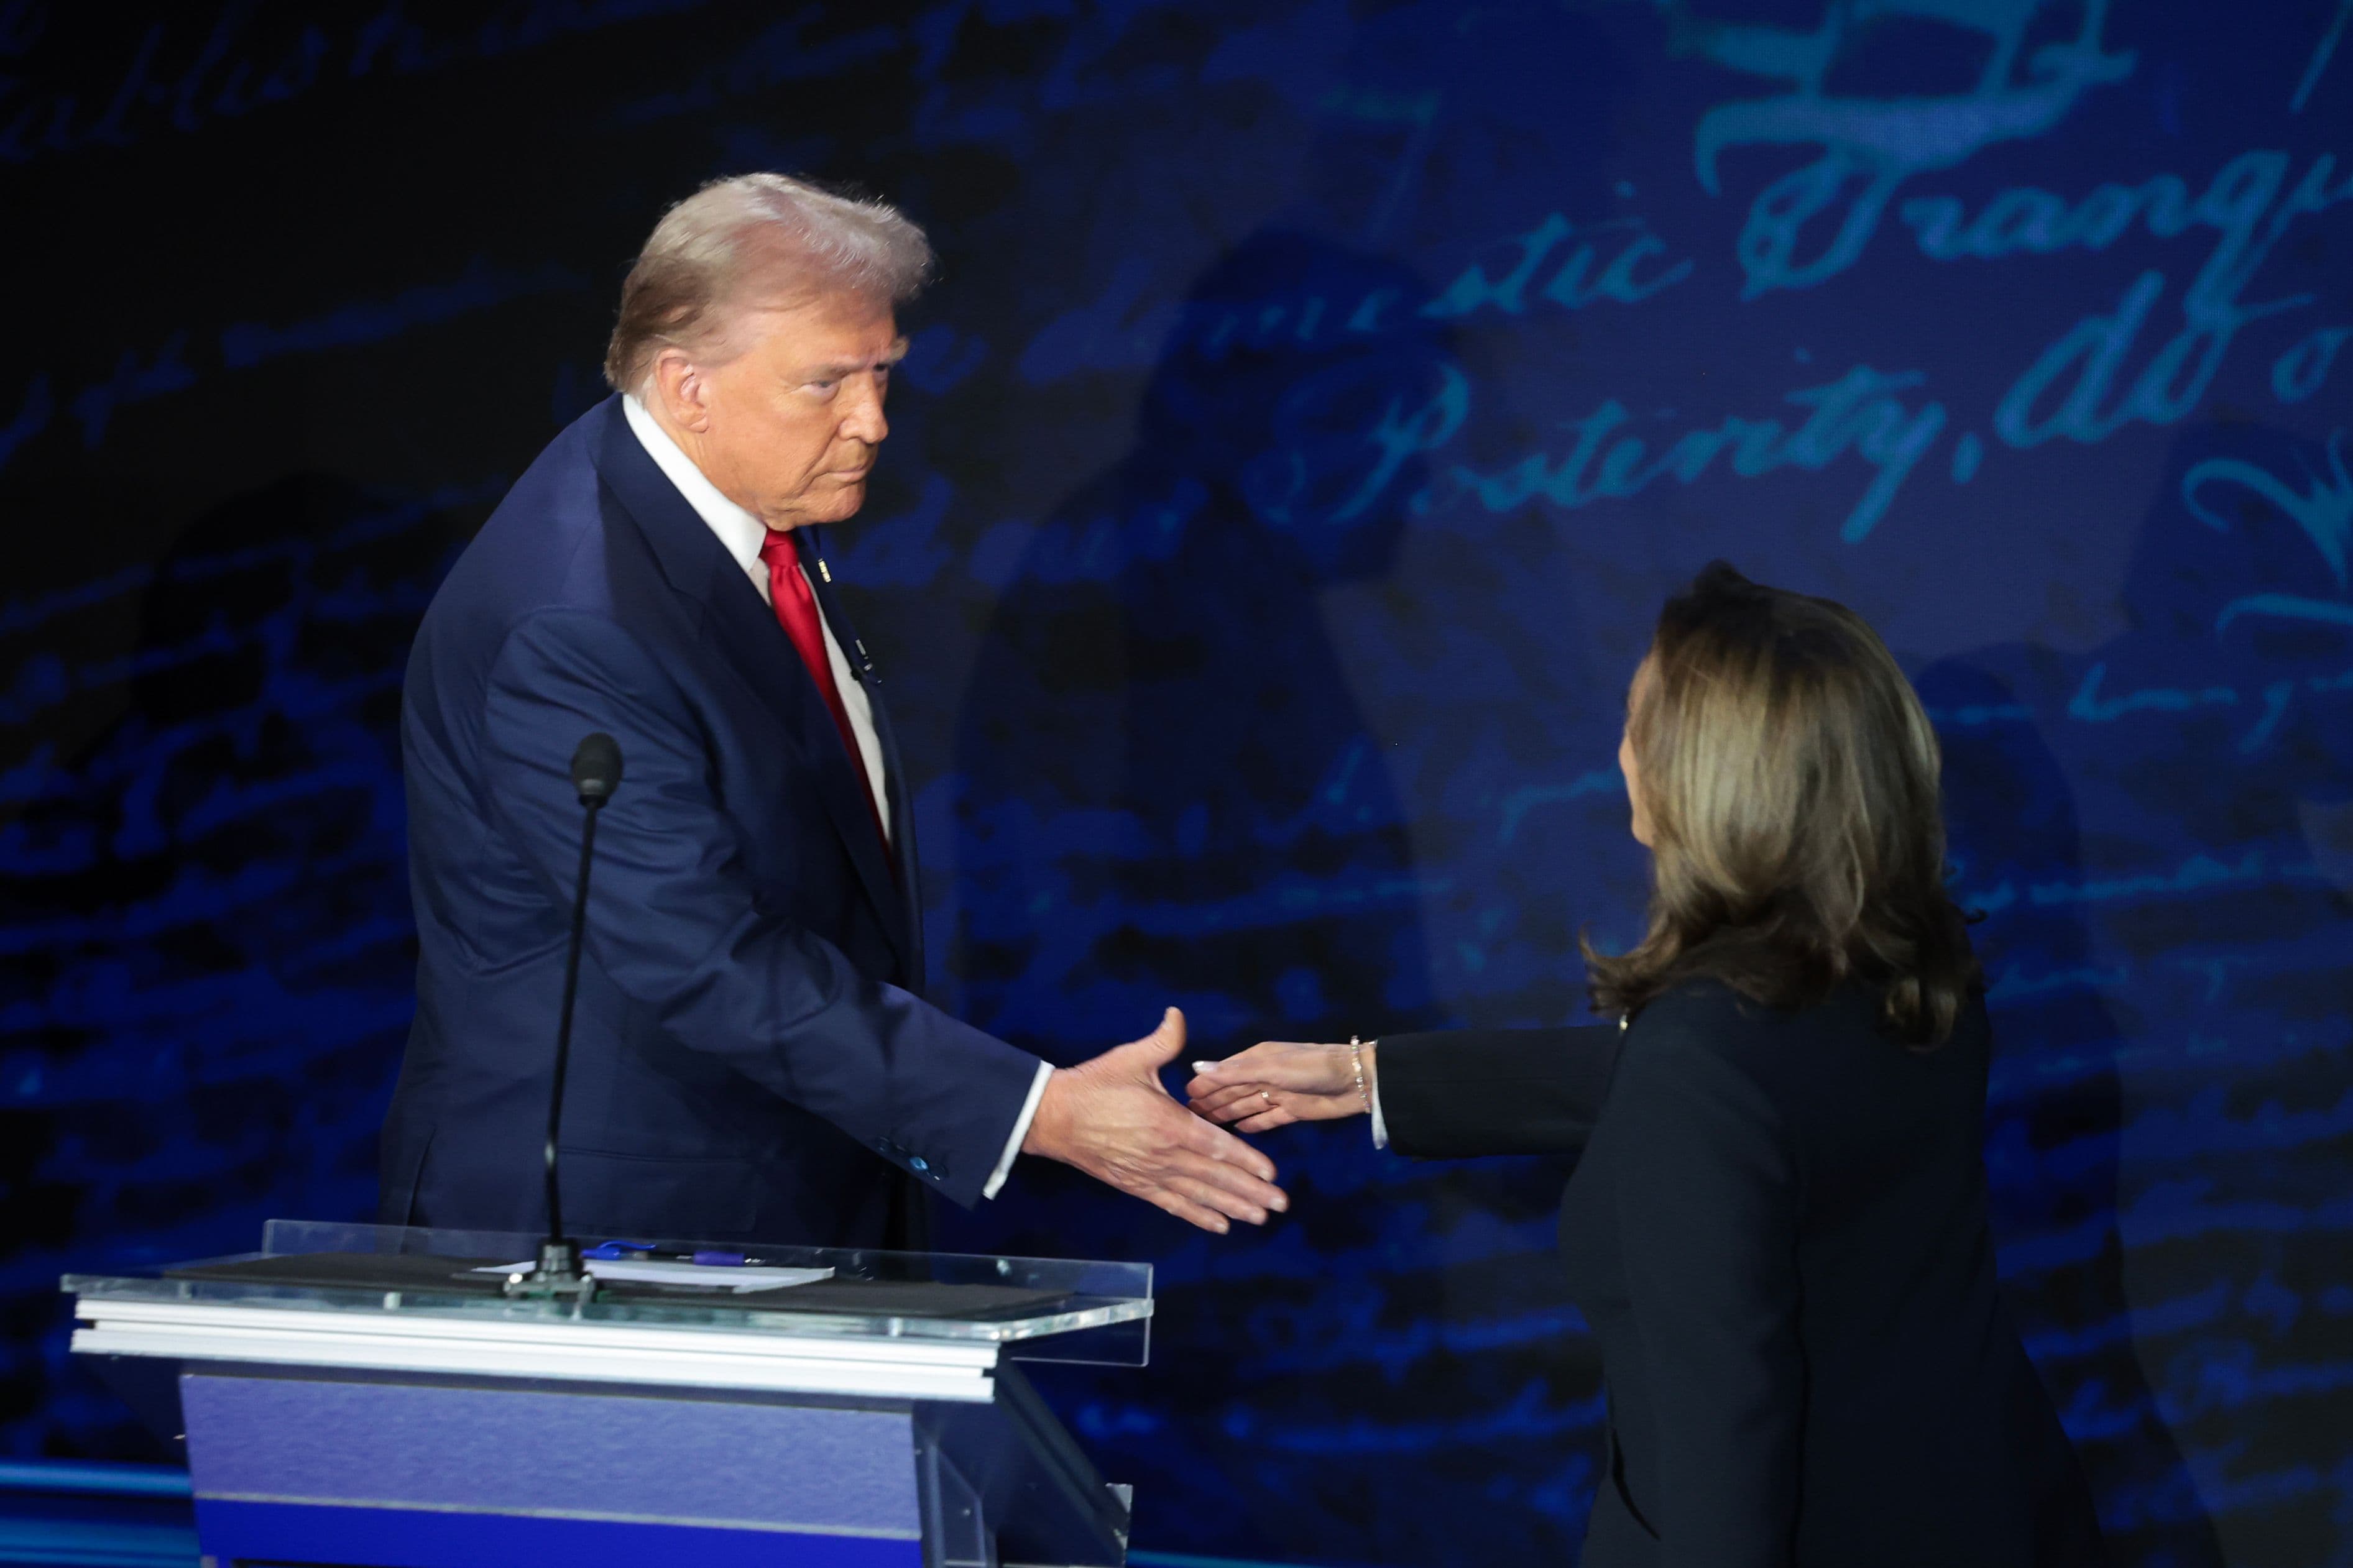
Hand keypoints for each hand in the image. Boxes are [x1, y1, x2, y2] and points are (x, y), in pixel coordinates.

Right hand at [1023, 1008, 1287, 1233]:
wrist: (1054, 1117)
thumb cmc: (1095, 1085)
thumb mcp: (1131, 1058)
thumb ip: (1163, 1040)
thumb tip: (1179, 1014)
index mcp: (1169, 1122)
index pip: (1217, 1145)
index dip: (1247, 1160)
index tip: (1272, 1173)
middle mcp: (1165, 1154)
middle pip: (1215, 1176)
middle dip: (1250, 1191)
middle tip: (1280, 1204)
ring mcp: (1150, 1173)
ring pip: (1199, 1194)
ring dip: (1232, 1207)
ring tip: (1259, 1218)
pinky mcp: (1136, 1186)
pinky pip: (1173, 1204)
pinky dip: (1198, 1215)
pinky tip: (1220, 1225)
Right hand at [1186, 1039, 1374, 1133]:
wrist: (1357, 1081)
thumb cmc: (1312, 1069)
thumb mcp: (1272, 1067)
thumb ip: (1236, 1071)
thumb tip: (1197, 1066)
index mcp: (1258, 1059)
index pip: (1224, 1073)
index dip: (1205, 1084)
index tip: (1182, 1097)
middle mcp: (1265, 1075)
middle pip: (1233, 1091)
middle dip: (1212, 1102)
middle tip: (1187, 1118)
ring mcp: (1279, 1094)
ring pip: (1247, 1105)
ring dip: (1228, 1114)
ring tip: (1205, 1129)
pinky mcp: (1293, 1111)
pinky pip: (1267, 1118)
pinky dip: (1254, 1125)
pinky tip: (1238, 1133)